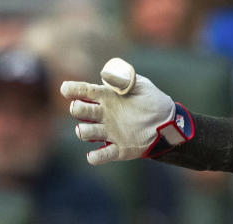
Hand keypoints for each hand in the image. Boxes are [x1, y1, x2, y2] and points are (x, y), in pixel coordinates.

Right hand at [61, 58, 192, 165]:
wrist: (167, 120)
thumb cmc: (150, 99)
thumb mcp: (139, 85)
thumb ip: (122, 79)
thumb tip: (103, 74)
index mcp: (106, 97)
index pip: (84, 92)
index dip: (73, 90)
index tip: (65, 89)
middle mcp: (103, 115)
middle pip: (81, 111)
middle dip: (77, 109)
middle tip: (78, 107)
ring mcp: (108, 132)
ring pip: (87, 133)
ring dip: (83, 132)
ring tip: (82, 130)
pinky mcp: (118, 149)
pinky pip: (102, 155)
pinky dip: (95, 157)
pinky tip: (92, 156)